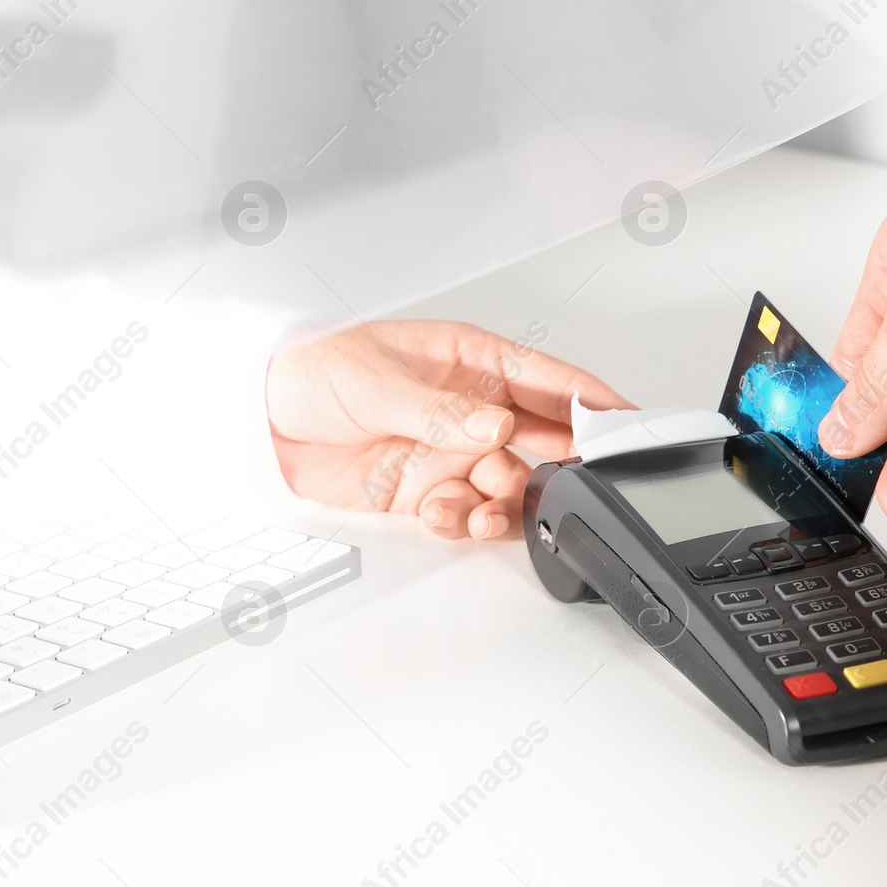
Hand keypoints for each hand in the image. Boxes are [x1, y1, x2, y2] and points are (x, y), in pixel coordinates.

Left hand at [267, 320, 629, 538]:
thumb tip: (496, 425)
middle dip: (562, 465)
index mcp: (470, 361)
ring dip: (504, 504)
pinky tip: (440, 515)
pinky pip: (466, 517)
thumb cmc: (311, 371)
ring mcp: (450, 455)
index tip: (630, 422)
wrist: (257, 421)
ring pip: (510, 487)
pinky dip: (462, 525)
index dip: (593, 399)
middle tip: (570, 483)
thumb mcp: (376, 379)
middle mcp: (470, 411)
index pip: (549, 378)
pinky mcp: (425, 495)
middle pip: (544, 439)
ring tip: (479, 507)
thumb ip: (440, 410)